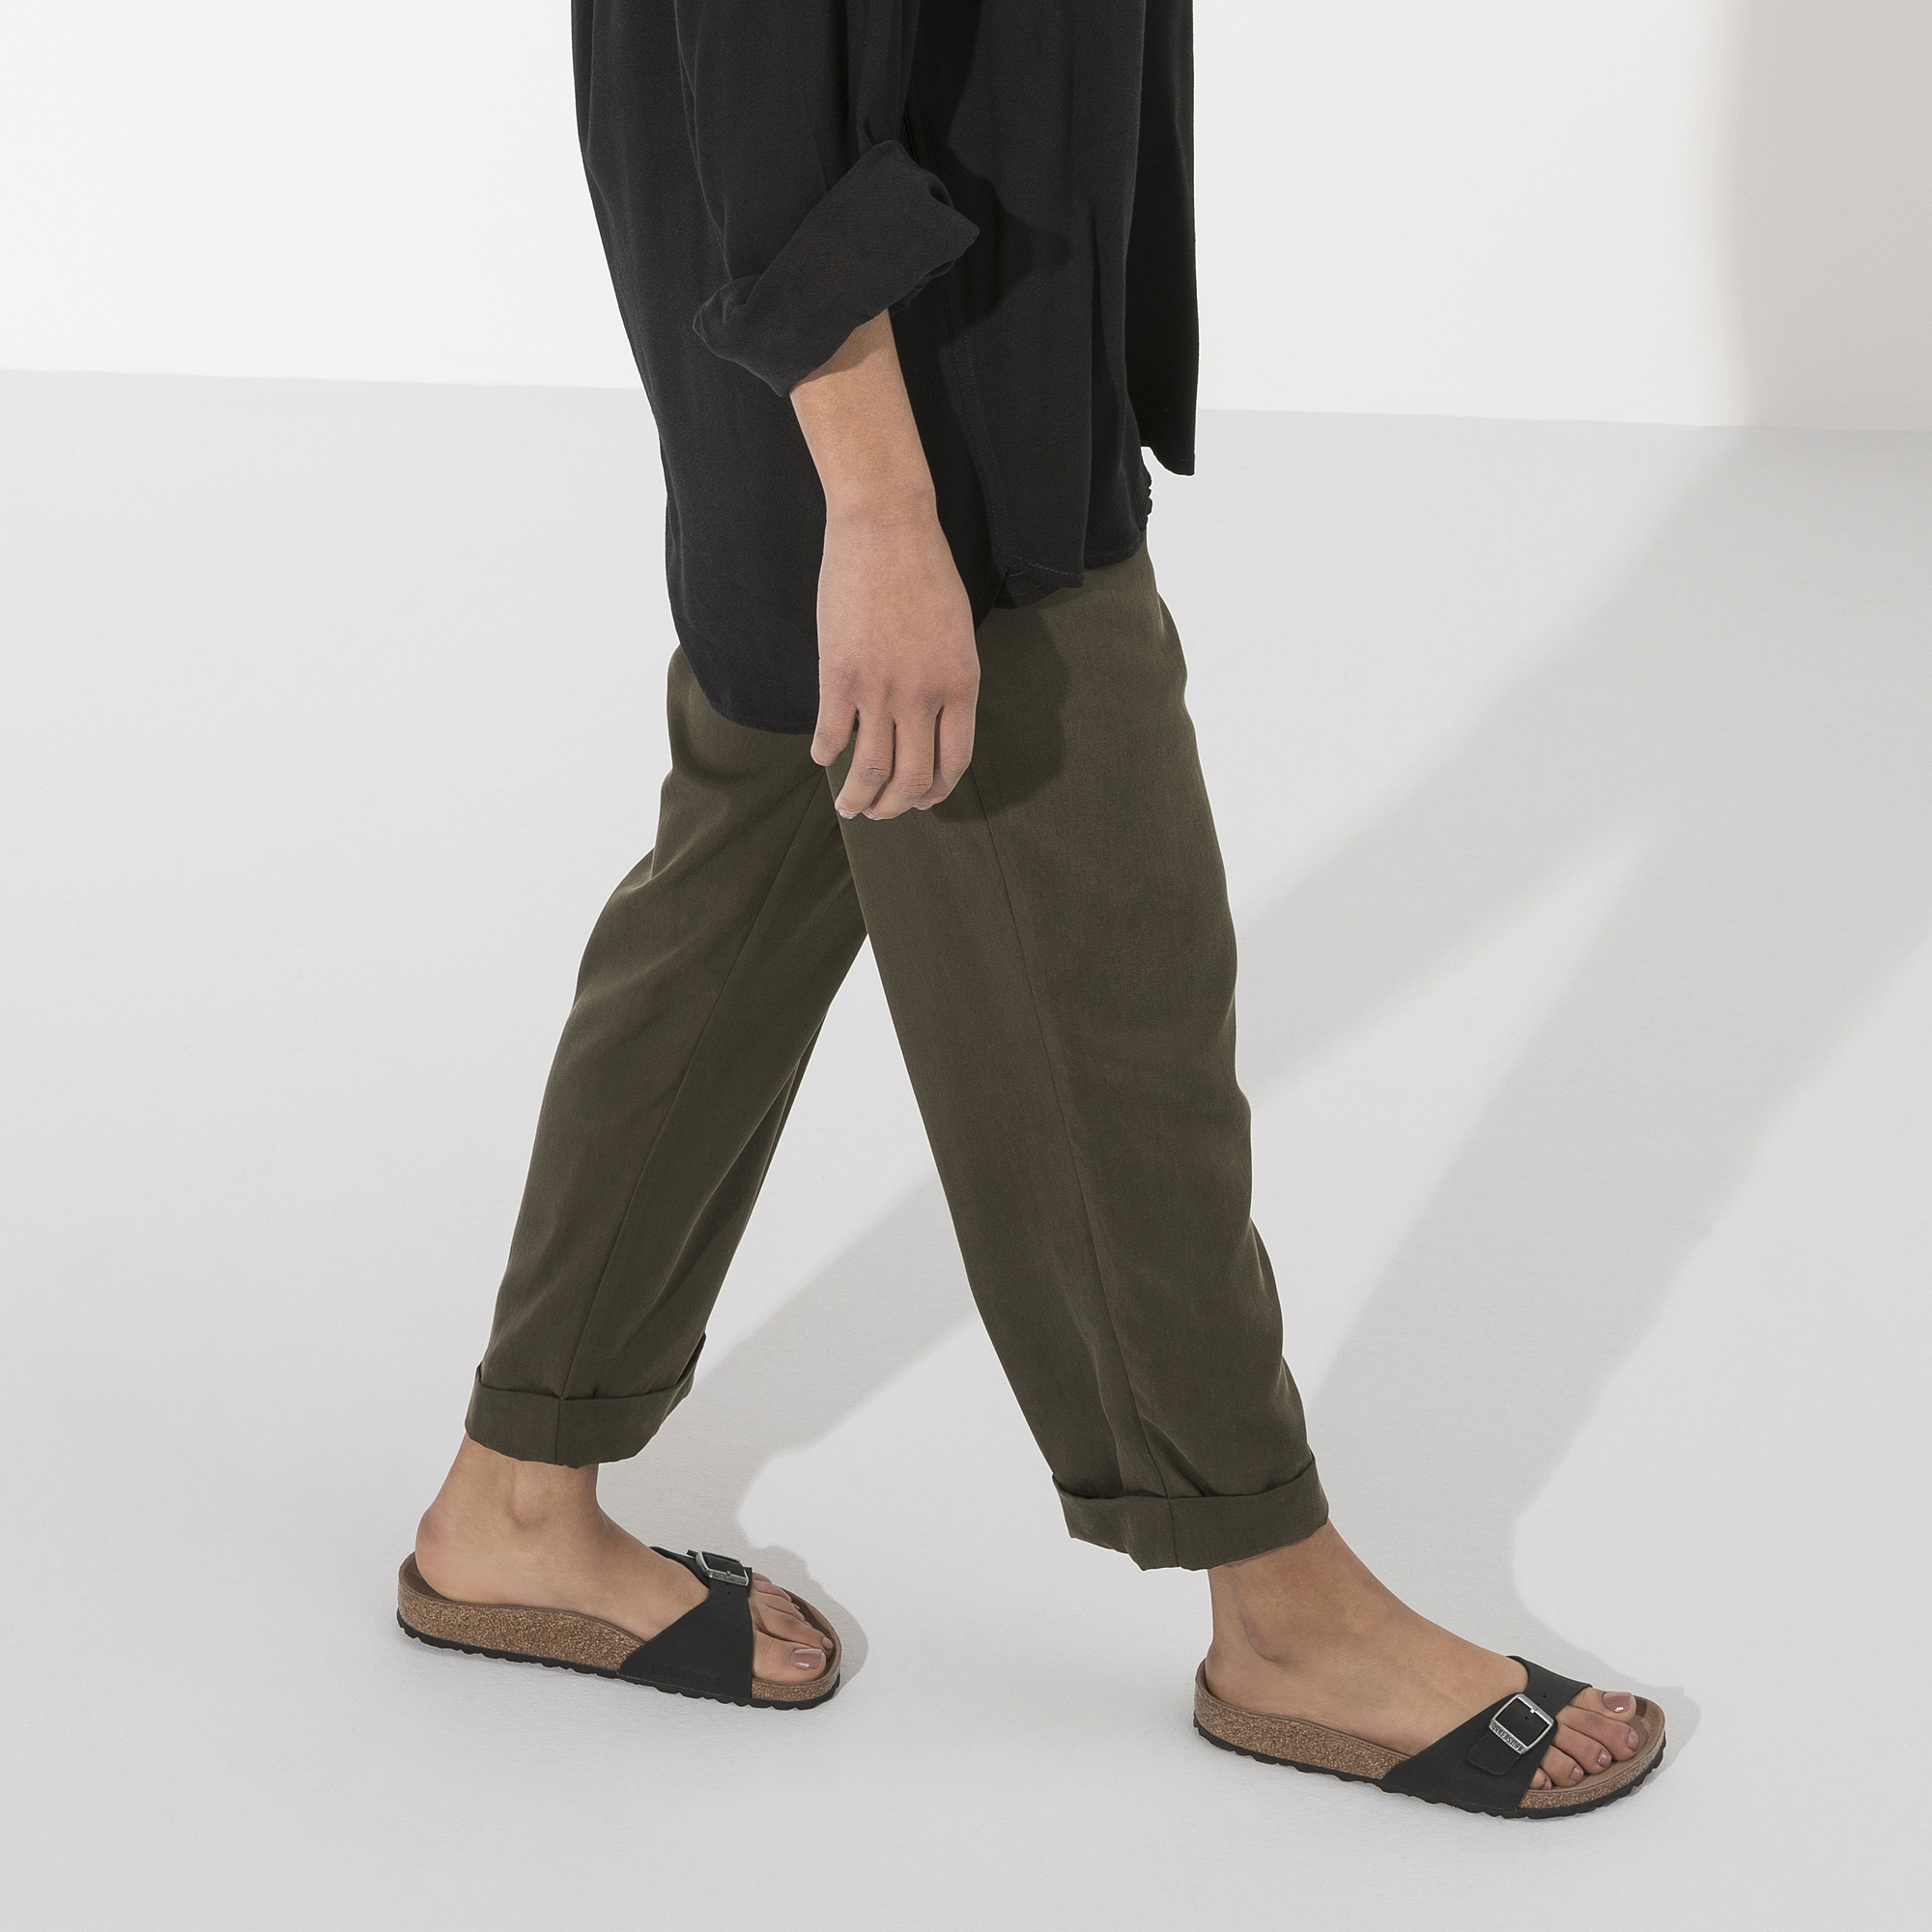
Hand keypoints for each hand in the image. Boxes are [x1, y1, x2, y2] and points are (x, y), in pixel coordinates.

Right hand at [809, 500, 978, 819]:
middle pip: (911, 779)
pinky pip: (831, 734)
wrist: (886, 528)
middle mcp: (924, 696)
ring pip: (869, 769)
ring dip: (858, 797)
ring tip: (850, 806)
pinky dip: (826, 754)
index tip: (921, 800)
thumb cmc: (926, 573)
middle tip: (880, 813)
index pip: (953, 763)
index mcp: (962, 686)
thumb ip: (948, 684)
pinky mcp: (839, 674)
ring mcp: (880, 688)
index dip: (935, 791)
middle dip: (895, 807)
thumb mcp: (957, 634)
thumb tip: (929, 727)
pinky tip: (823, 757)